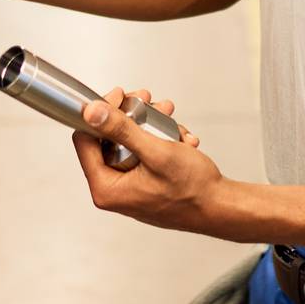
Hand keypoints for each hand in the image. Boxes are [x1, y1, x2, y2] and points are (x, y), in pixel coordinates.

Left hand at [73, 86, 224, 234]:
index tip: (121, 95)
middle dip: (133, 115)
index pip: (84, 140)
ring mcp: (129, 188)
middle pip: (108, 138)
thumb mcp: (156, 152)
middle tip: (149, 100)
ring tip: (172, 117)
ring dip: (151, 125)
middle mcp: (113, 190)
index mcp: (106, 189)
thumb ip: (121, 130)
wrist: (220, 207)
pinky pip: (144, 153)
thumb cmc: (192, 190)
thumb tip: (91, 112)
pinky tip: (182, 140)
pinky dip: (162, 141)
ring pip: (130, 142)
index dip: (101, 112)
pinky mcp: (144, 184)